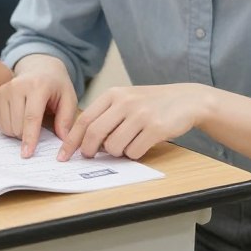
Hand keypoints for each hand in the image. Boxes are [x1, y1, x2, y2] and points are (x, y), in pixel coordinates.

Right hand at [0, 60, 76, 157]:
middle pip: (17, 124)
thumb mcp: (69, 98)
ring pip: (6, 126)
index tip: (27, 154)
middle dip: (27, 135)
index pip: (31, 117)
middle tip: (38, 126)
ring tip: (29, 121)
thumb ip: (67, 119)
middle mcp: (17, 85)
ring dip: (18, 132)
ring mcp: (4, 89)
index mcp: (38, 86)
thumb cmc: (56, 86)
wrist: (40, 68)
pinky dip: (9, 127)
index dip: (30, 137)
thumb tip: (63, 140)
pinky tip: (18, 117)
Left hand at [58, 84, 199, 161]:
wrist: (187, 100)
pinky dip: (134, 153)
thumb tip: (83, 140)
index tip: (63, 156)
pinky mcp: (155, 128)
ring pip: (114, 146)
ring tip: (126, 144)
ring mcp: (140, 114)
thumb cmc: (152, 103)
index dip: (71, 140)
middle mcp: (125, 102)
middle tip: (90, 157)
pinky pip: (134, 151)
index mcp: (113, 94)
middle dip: (89, 151)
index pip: (84, 120)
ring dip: (116, 152)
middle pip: (95, 134)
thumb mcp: (126, 99)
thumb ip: (106, 114)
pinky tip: (142, 144)